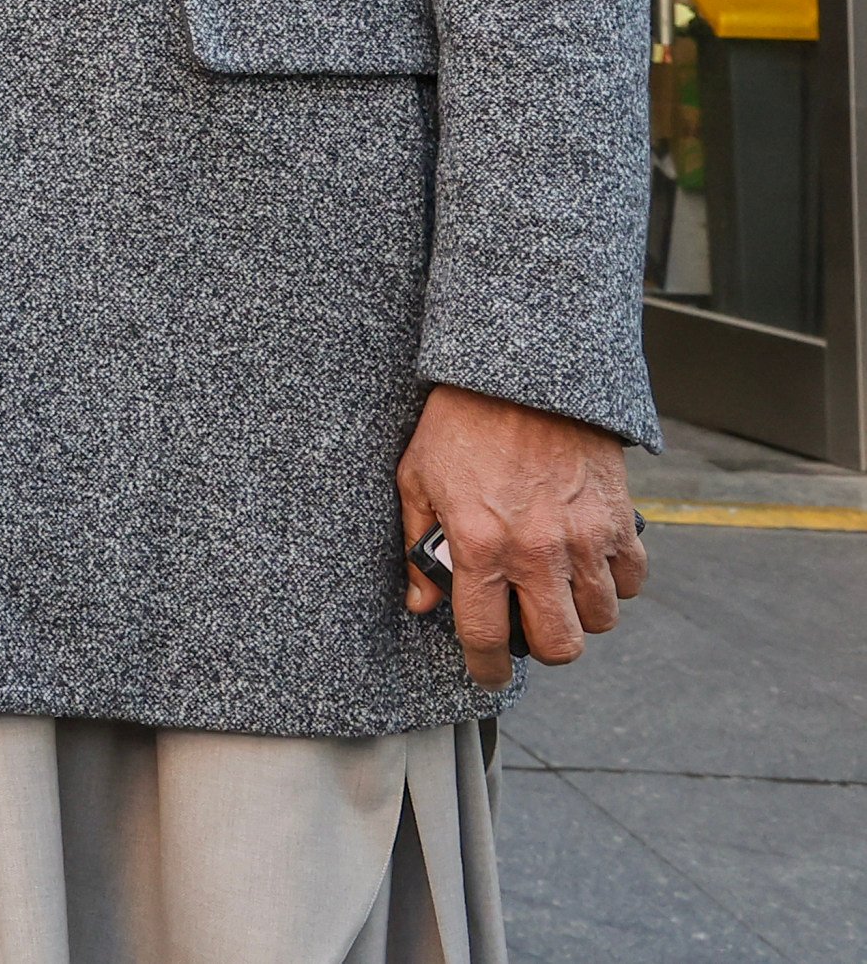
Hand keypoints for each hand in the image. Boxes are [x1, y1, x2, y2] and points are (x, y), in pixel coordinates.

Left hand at [398, 384, 646, 688]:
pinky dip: (613, 584)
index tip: (487, 673)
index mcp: (481, 545)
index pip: (485, 635)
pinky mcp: (618, 519)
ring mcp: (583, 538)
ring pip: (599, 619)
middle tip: (528, 631)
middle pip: (559, 645)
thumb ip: (417, 545)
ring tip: (556, 592)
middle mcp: (536, 551)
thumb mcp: (417, 480)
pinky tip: (587, 565)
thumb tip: (422, 601)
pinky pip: (630, 581)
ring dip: (578, 615)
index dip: (485, 667)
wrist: (520, 375)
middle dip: (541, 648)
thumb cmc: (460, 423)